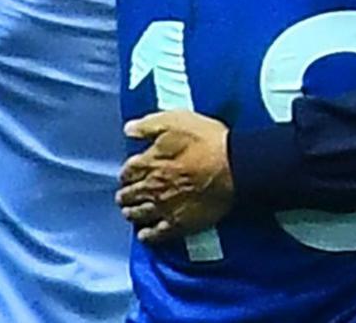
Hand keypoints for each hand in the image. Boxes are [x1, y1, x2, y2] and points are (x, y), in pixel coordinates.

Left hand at [118, 112, 235, 245]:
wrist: (232, 166)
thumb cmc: (206, 141)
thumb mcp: (175, 121)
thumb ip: (148, 125)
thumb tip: (128, 129)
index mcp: (148, 162)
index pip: (128, 171)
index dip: (126, 173)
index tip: (127, 174)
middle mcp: (151, 187)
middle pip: (130, 194)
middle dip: (125, 194)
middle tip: (123, 196)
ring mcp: (164, 207)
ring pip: (139, 214)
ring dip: (132, 213)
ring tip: (129, 213)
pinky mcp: (179, 223)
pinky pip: (157, 234)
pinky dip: (147, 235)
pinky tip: (144, 235)